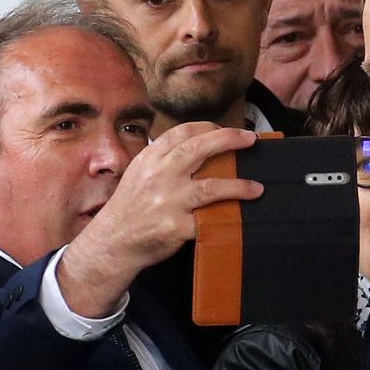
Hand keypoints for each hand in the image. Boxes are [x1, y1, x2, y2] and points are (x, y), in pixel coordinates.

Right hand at [58, 123, 262, 316]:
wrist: (113, 242)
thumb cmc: (130, 207)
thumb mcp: (139, 173)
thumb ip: (164, 160)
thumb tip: (201, 148)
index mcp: (151, 159)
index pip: (182, 133)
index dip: (208, 127)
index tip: (226, 129)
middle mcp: (160, 176)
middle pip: (199, 149)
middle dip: (228, 140)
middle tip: (250, 140)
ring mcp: (168, 202)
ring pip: (211, 187)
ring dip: (239, 186)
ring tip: (257, 188)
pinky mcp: (175, 227)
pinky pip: (208, 220)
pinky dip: (226, 217)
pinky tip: (241, 215)